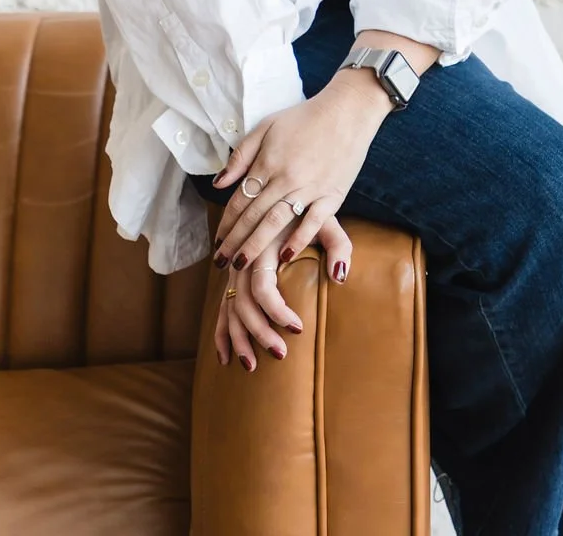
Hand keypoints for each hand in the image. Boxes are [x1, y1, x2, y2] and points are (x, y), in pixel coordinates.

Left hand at [211, 72, 390, 273]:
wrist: (346, 111)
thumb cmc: (304, 117)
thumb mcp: (266, 127)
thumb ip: (241, 156)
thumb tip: (219, 183)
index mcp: (267, 162)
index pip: (239, 200)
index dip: (225, 224)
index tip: (216, 243)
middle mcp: (284, 178)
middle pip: (253, 216)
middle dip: (234, 242)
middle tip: (221, 264)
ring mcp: (309, 187)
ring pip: (276, 223)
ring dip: (257, 246)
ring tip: (242, 266)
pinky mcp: (332, 195)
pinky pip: (312, 222)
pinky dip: (298, 239)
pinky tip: (285, 257)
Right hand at [214, 215, 350, 370]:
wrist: (284, 194)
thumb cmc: (308, 211)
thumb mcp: (326, 220)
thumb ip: (338, 244)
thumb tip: (340, 275)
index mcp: (264, 245)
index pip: (262, 285)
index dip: (276, 309)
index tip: (299, 327)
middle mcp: (245, 260)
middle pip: (243, 302)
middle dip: (259, 332)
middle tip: (281, 354)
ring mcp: (236, 272)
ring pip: (230, 310)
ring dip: (239, 339)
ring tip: (252, 367)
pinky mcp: (234, 281)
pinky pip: (221, 309)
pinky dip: (221, 334)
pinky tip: (225, 358)